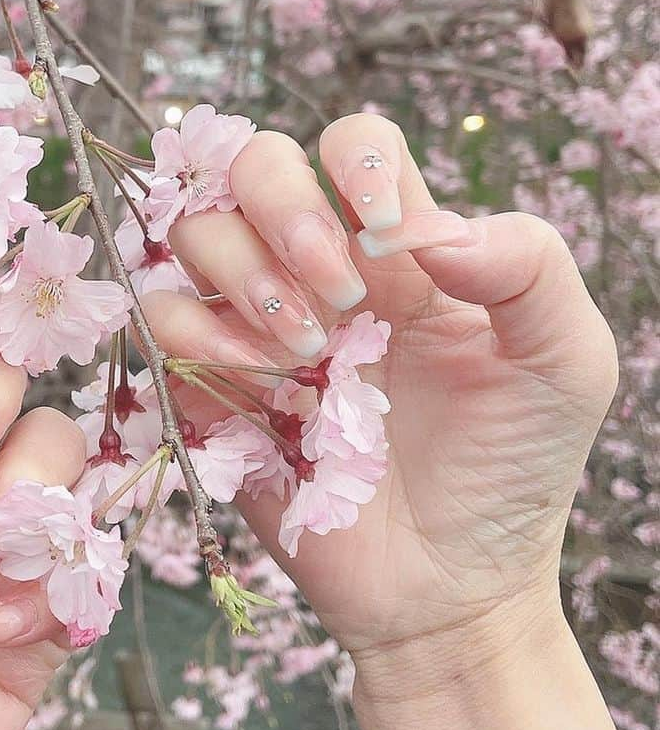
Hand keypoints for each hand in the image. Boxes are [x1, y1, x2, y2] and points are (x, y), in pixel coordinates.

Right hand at [144, 113, 645, 729]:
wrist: (449, 586)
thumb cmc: (511, 467)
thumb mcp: (567, 362)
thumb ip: (530, 266)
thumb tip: (423, 228)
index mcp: (401, 245)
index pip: (351, 143)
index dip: (351, 163)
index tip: (381, 234)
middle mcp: (319, 265)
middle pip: (254, 163)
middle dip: (283, 212)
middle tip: (337, 299)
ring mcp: (257, 320)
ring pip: (196, 230)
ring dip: (246, 280)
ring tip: (306, 355)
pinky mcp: (209, 380)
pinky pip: (163, 317)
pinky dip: (202, 338)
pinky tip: (266, 391)